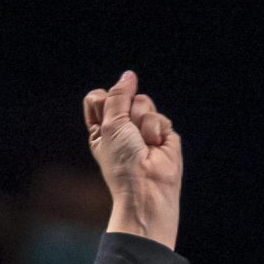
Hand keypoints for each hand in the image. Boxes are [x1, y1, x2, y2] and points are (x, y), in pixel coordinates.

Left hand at [85, 70, 181, 248]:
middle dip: (126, 112)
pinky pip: (160, 118)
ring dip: (141, 122)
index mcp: (102, 128)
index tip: (105, 116)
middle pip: (124, 96)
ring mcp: (144, 131)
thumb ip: (118, 96)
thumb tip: (129, 75)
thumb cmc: (122, 163)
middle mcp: (123, 128)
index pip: (98, 97)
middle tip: (127, 134)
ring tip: (143, 144)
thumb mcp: (110, 124)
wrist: (147, 188)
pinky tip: (156, 148)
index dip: (103, 100)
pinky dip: (156, 131)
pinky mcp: (164, 135)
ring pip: (143, 103)